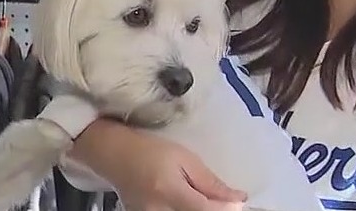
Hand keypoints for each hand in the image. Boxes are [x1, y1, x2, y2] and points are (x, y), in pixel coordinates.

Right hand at [75, 120, 246, 210]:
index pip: (204, 210)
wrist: (115, 155)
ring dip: (202, 210)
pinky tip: (192, 204)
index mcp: (169, 191)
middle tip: (226, 202)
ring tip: (208, 201)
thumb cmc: (150, 150)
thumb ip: (209, 182)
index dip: (226, 209)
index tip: (241, 203)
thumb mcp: (184, 158)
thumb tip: (237, 199)